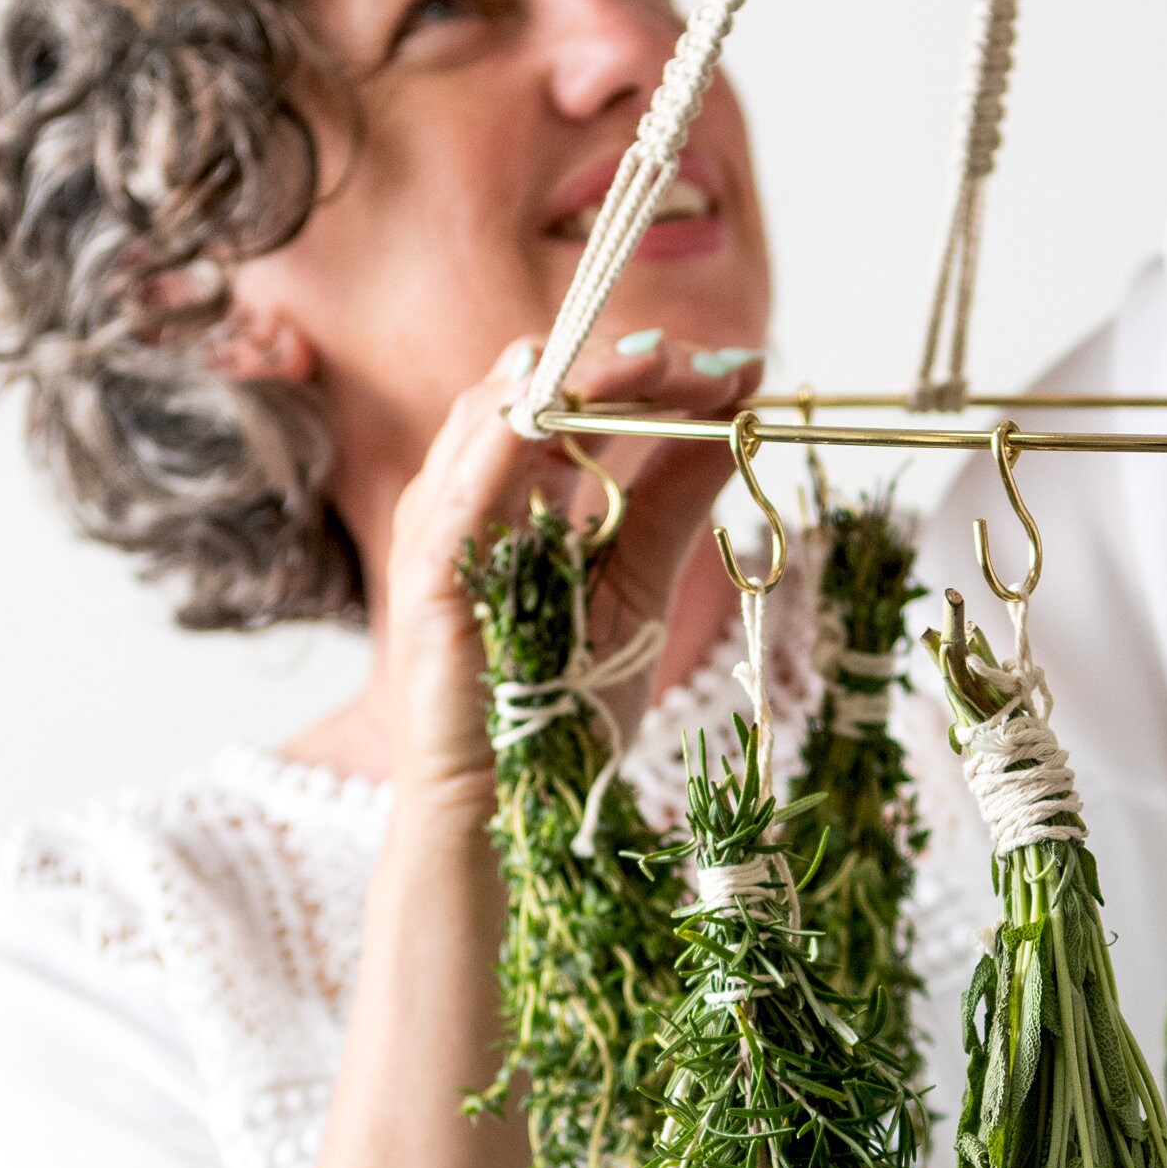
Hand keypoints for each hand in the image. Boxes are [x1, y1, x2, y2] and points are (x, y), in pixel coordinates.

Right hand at [383, 335, 762, 808]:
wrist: (514, 806)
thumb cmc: (565, 707)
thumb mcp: (642, 585)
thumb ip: (675, 498)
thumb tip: (736, 414)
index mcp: (525, 494)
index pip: (580, 397)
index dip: (653, 373)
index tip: (740, 367)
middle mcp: (474, 496)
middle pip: (538, 388)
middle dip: (625, 364)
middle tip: (708, 361)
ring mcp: (441, 530)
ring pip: (495, 416)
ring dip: (579, 382)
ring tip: (659, 368)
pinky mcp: (427, 579)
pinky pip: (458, 492)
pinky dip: (505, 443)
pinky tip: (551, 408)